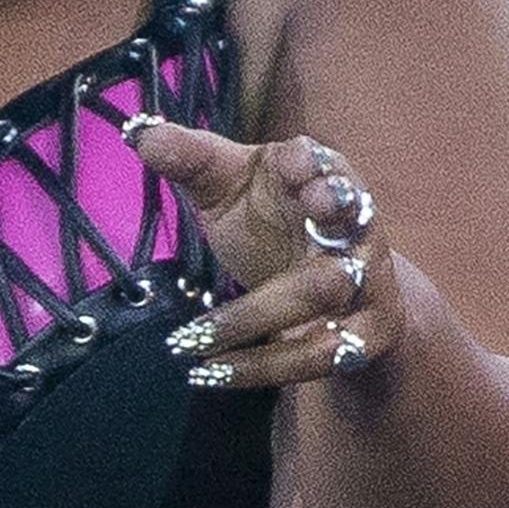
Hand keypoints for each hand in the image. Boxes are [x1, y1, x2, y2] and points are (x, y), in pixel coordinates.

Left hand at [122, 119, 402, 390]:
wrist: (342, 291)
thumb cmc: (273, 220)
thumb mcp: (230, 187)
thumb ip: (192, 160)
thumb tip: (139, 134)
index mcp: (324, 177)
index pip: (325, 163)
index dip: (312, 164)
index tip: (291, 163)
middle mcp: (357, 226)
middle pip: (338, 221)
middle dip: (305, 234)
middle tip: (265, 224)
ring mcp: (369, 280)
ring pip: (319, 294)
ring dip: (251, 320)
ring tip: (190, 342)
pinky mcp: (368, 333)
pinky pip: (317, 354)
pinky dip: (260, 367)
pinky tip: (211, 373)